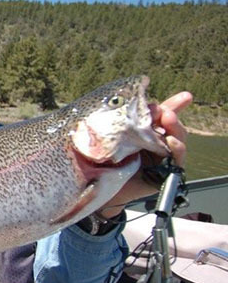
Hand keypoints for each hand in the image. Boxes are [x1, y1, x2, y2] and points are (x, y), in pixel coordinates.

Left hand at [99, 91, 192, 218]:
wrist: (98, 186)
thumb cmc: (101, 160)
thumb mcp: (110, 137)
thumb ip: (119, 123)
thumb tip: (124, 101)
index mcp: (143, 132)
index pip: (161, 116)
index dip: (175, 105)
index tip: (185, 97)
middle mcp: (155, 144)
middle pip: (171, 126)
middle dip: (170, 115)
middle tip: (164, 111)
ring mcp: (161, 158)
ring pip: (177, 140)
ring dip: (175, 129)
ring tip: (168, 120)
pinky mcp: (165, 173)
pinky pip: (176, 160)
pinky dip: (177, 149)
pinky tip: (171, 142)